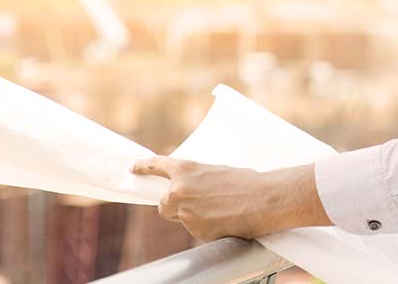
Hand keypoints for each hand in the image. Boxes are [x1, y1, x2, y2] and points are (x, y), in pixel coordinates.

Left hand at [131, 157, 332, 241]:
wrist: (264, 199)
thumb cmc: (247, 181)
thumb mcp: (217, 172)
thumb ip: (197, 181)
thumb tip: (192, 192)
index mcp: (186, 170)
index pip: (157, 166)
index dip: (144, 167)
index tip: (133, 168)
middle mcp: (179, 191)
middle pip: (164, 204)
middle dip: (175, 206)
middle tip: (197, 204)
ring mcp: (185, 213)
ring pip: (182, 219)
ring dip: (195, 217)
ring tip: (222, 210)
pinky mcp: (195, 231)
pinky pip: (197, 231)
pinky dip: (208, 228)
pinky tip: (225, 220)